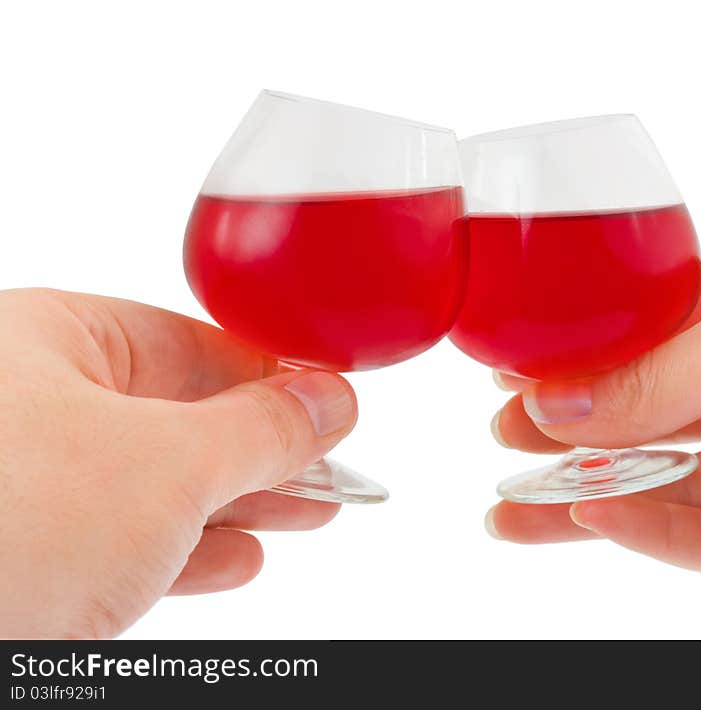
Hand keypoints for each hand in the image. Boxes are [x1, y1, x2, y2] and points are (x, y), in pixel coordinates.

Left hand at [0, 289, 356, 637]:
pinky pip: (127, 540)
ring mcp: (27, 484)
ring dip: (241, 504)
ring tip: (307, 512)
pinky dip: (192, 550)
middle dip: (264, 449)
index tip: (329, 402)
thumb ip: (262, 428)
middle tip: (329, 466)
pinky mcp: (26, 556)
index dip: (271, 373)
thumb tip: (330, 400)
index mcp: (48, 341)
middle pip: (181, 416)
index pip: (190, 343)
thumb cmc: (6, 528)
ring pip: (159, 484)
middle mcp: (29, 404)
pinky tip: (237, 559)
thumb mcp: (168, 464)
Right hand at [485, 239, 700, 582]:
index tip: (515, 376)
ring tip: (512, 510)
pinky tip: (592, 523)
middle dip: (571, 430)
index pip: (650, 332)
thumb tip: (557, 404)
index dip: (581, 357)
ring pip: (666, 481)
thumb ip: (654, 375)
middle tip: (504, 442)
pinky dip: (648, 530)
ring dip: (589, 497)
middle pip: (648, 410)